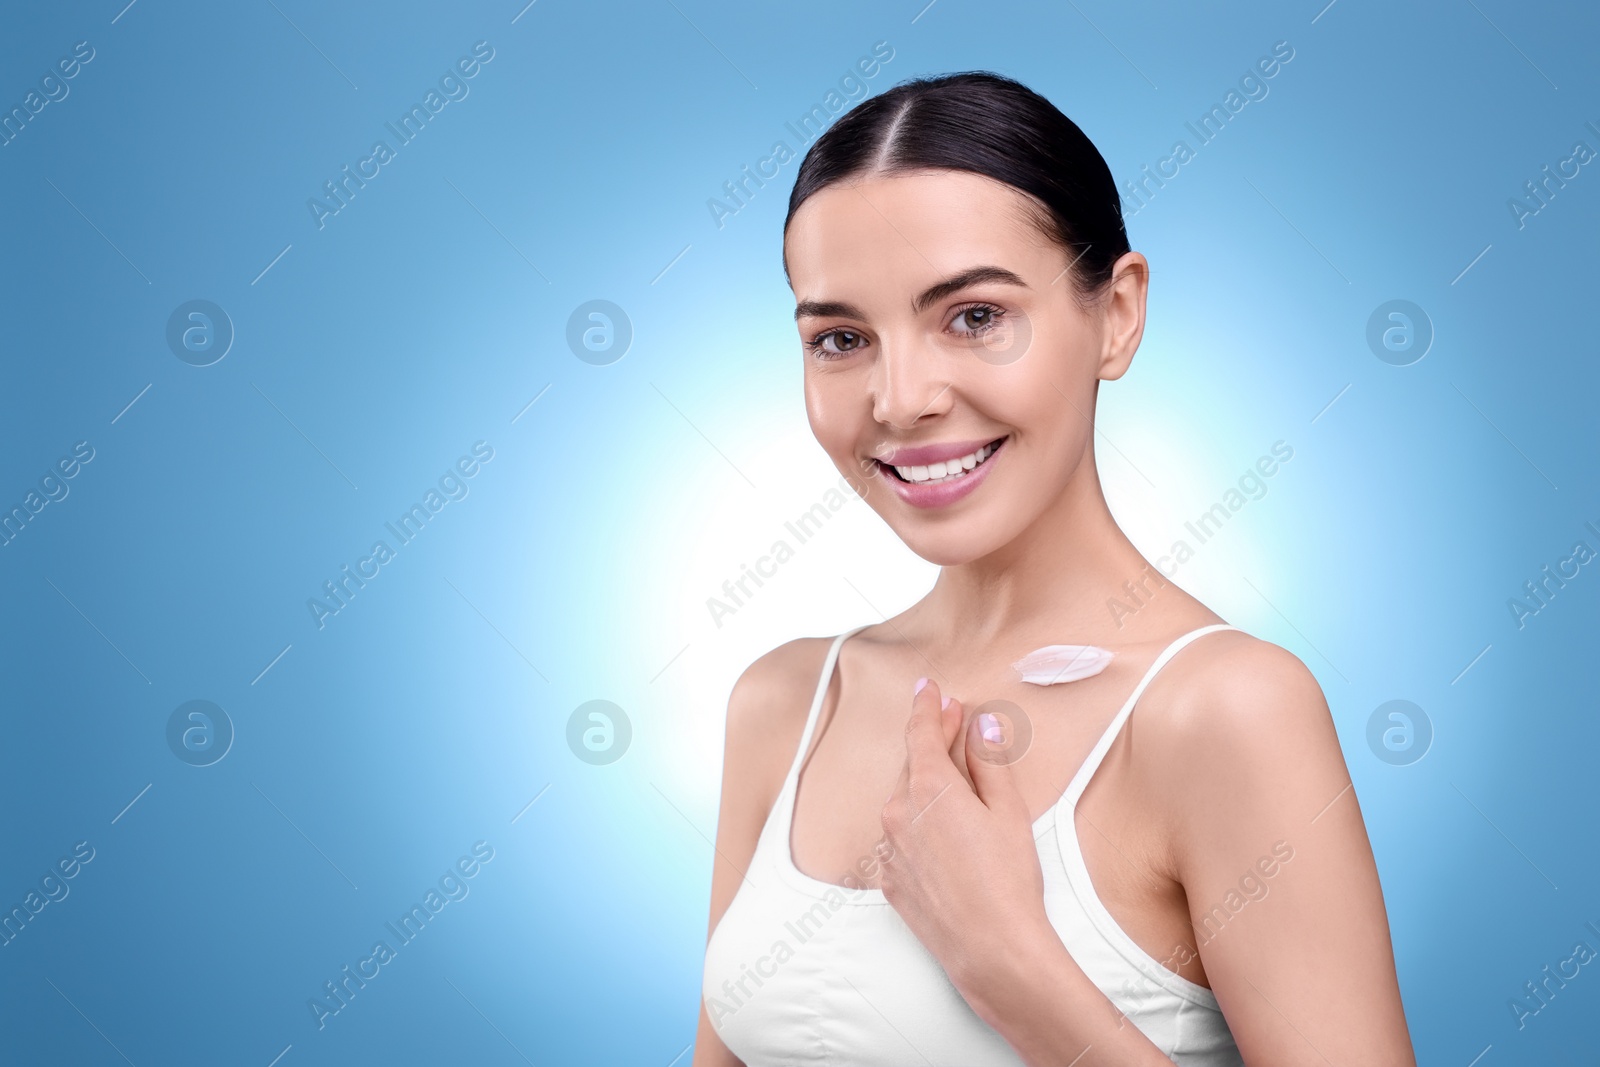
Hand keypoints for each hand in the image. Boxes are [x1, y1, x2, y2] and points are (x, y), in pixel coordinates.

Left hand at [878, 677, 1052, 995]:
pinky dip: (919, 825)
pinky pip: (901, 839)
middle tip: (955, 721)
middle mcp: (898, 814)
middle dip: (933, 740)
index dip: (927, 707)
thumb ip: (990, 762)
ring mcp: (889, 850)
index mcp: (928, 789)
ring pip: (905, 802)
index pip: (920, 733)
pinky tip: (945, 833)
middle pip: (913, 765)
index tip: (929, 688)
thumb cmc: (1008, 880)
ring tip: (956, 779)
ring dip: (926, 784)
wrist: (991, 949)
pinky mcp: (889, 881)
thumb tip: (982, 724)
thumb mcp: (1008, 812)